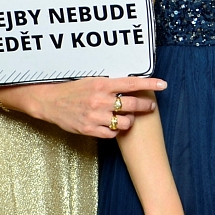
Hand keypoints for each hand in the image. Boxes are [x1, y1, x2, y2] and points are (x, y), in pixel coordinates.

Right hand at [14, 77, 163, 137]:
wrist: (51, 102)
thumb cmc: (72, 90)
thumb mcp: (91, 81)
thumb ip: (110, 85)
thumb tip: (130, 85)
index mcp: (102, 84)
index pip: (132, 83)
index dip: (150, 84)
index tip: (163, 84)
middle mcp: (101, 99)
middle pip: (133, 104)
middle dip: (146, 106)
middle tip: (150, 106)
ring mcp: (96, 115)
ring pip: (125, 122)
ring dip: (129, 121)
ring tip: (127, 118)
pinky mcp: (90, 129)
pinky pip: (112, 133)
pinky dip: (115, 131)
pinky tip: (112, 126)